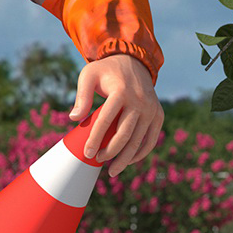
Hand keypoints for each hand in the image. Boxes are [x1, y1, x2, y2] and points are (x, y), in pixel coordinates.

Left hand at [69, 54, 162, 176]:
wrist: (134, 61)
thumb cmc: (106, 71)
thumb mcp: (89, 75)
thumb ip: (81, 96)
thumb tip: (74, 118)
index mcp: (121, 92)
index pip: (106, 121)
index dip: (95, 140)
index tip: (87, 153)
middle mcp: (140, 101)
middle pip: (124, 135)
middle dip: (110, 152)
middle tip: (98, 160)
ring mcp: (151, 109)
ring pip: (138, 141)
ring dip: (125, 158)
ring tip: (112, 170)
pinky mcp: (158, 115)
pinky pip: (151, 139)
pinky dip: (141, 153)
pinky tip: (129, 161)